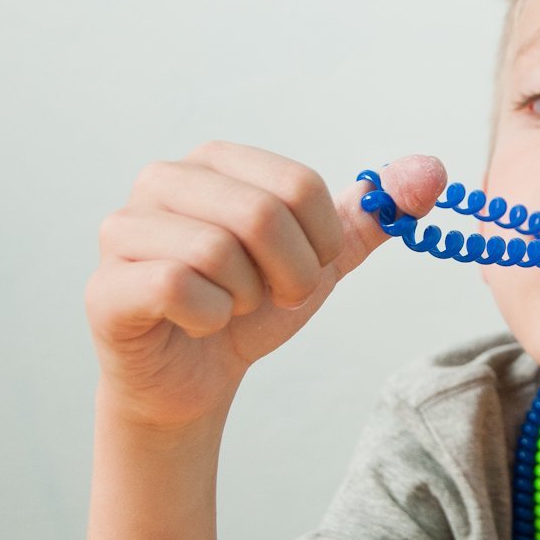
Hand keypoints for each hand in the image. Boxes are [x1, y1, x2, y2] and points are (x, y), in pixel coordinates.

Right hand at [85, 142, 445, 428]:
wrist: (197, 378)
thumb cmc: (254, 306)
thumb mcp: (323, 258)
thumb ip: (374, 215)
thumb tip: (433, 169)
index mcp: (216, 161)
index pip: (299, 184)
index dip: (320, 243)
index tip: (306, 269)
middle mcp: (163, 180)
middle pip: (262, 214)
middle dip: (290, 274)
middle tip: (273, 297)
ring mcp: (123, 228)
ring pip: (220, 251)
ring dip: (248, 298)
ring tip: (232, 307)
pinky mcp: (106, 283)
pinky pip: (178, 287)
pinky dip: (210, 319)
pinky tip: (198, 324)